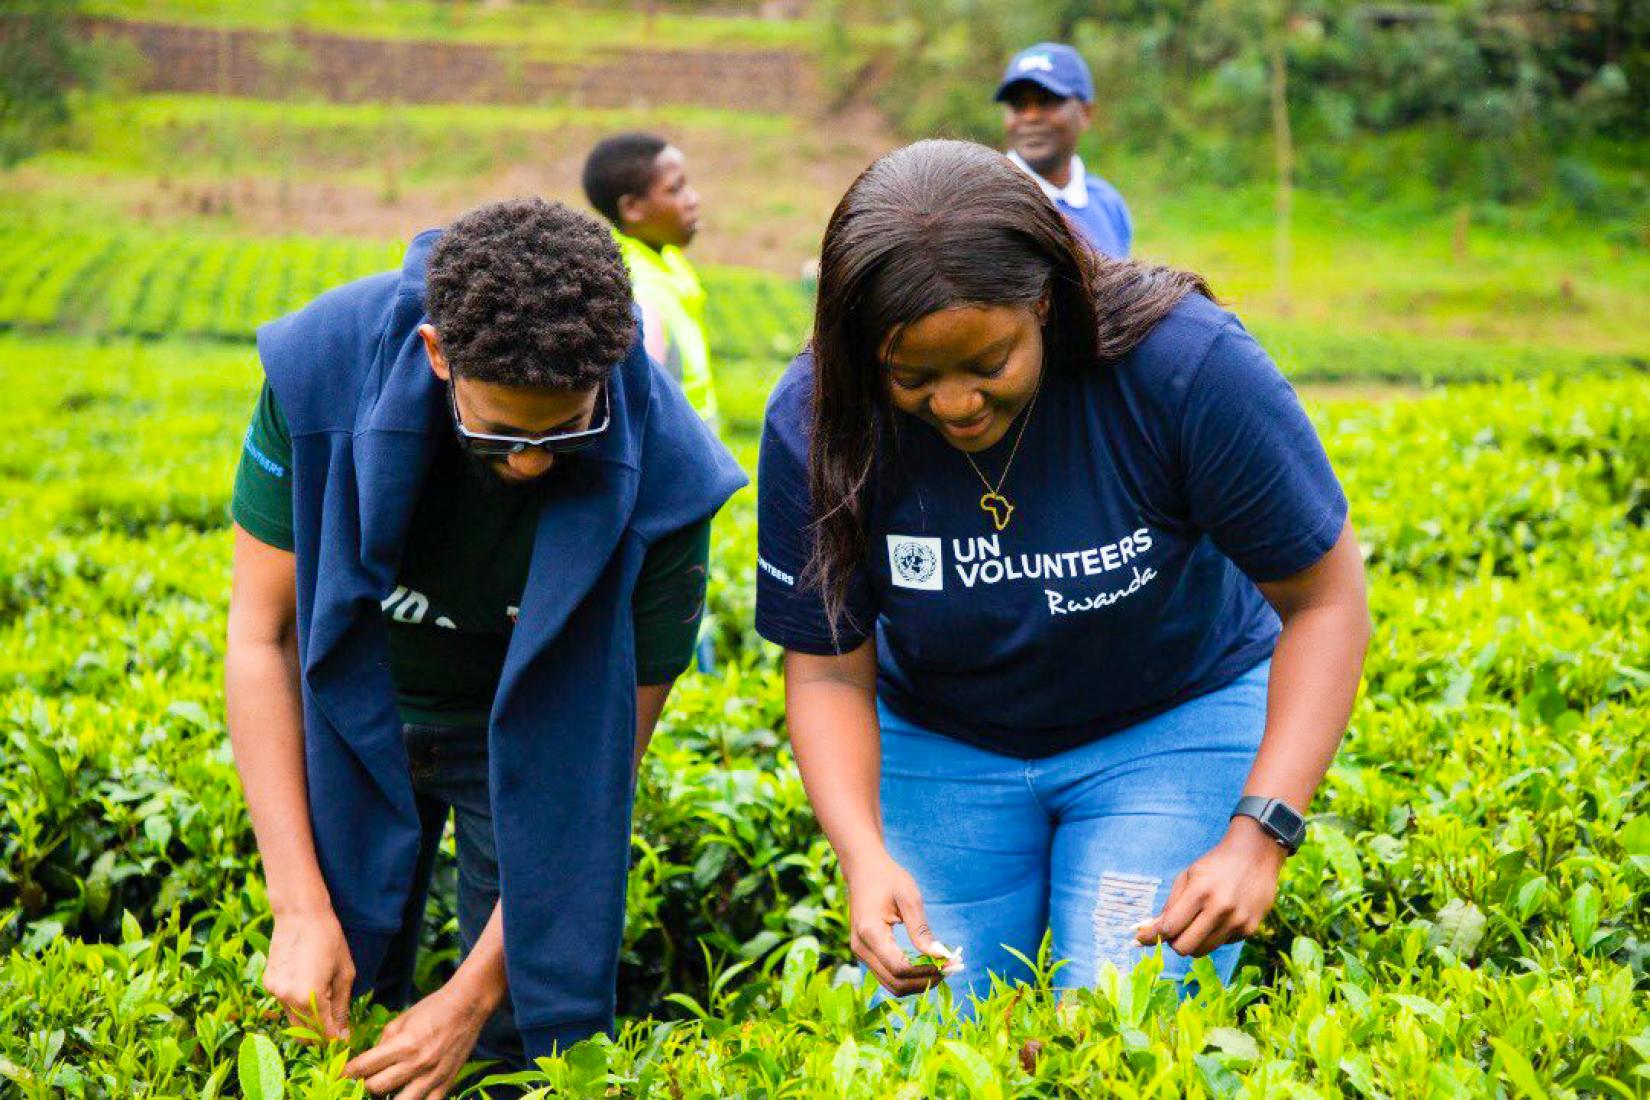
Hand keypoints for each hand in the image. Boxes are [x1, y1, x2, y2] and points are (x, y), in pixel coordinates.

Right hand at [263, 907, 354, 1039]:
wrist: (300, 914)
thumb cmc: (330, 939)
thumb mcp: (345, 973)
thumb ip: (342, 1007)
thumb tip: (342, 1033)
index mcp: (310, 997)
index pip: (324, 1033)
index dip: (336, 1040)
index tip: (345, 1039)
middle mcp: (288, 998)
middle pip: (305, 1033)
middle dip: (322, 1035)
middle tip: (337, 1027)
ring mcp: (275, 992)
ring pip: (293, 1020)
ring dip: (309, 1020)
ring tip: (325, 1003)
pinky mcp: (268, 983)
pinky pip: (284, 1004)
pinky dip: (297, 1004)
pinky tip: (308, 986)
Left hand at [343, 981, 491, 1098]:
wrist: (467, 1007)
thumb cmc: (432, 1008)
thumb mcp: (401, 1020)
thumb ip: (383, 1043)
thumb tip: (370, 1062)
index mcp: (403, 1044)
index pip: (364, 1066)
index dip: (346, 1073)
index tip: (338, 1076)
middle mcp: (416, 1064)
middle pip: (376, 1088)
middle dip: (363, 1086)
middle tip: (361, 1082)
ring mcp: (432, 1077)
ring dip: (385, 1099)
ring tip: (382, 1092)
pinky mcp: (446, 1084)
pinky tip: (406, 1096)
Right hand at [844, 850, 948, 995]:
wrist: (863, 869)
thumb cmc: (888, 878)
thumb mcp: (909, 898)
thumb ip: (921, 930)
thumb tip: (940, 956)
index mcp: (870, 932)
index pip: (900, 968)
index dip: (926, 972)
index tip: (949, 964)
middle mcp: (861, 948)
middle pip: (895, 983)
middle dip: (924, 982)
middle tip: (950, 970)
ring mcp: (860, 953)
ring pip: (891, 984)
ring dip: (917, 983)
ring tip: (941, 970)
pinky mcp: (865, 953)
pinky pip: (887, 975)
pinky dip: (908, 978)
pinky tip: (926, 967)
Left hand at [1134, 817, 1287, 957]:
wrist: (1256, 855)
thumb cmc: (1215, 864)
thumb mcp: (1187, 875)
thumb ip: (1170, 904)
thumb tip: (1151, 930)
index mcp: (1200, 892)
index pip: (1170, 927)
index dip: (1151, 936)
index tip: (1141, 939)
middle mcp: (1220, 909)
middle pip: (1185, 947)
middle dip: (1173, 942)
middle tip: (1173, 932)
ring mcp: (1237, 921)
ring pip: (1203, 951)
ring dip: (1193, 942)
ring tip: (1195, 924)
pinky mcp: (1250, 929)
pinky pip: (1221, 944)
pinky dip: (1214, 935)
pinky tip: (1220, 917)